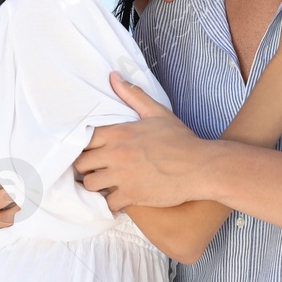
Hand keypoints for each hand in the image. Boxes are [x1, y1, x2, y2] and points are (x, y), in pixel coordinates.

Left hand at [75, 74, 211, 211]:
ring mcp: (123, 176)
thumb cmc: (180, 139)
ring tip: (104, 185)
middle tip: (94, 170)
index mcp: (119, 132)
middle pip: (81, 164)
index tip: (90, 152)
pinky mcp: (131, 196)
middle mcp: (116, 154)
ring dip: (95, 187)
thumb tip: (113, 76)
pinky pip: (108, 204)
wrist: (200, 166)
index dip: (83, 147)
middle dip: (86, 168)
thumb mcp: (157, 112)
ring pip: (90, 185)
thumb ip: (132, 95)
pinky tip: (117, 200)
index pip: (83, 140)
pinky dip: (110, 204)